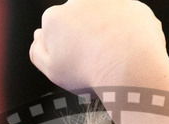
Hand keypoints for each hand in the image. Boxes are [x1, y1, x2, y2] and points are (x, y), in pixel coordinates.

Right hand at [29, 0, 166, 91]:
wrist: (131, 68)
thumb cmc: (92, 72)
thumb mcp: (51, 71)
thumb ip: (37, 51)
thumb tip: (39, 38)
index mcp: (56, 17)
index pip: (54, 29)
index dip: (64, 47)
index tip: (74, 60)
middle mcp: (79, 2)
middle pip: (78, 19)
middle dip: (84, 35)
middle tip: (93, 59)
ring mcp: (106, 1)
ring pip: (102, 17)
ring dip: (105, 31)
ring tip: (111, 56)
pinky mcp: (131, 5)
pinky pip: (126, 18)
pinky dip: (127, 31)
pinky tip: (126, 49)